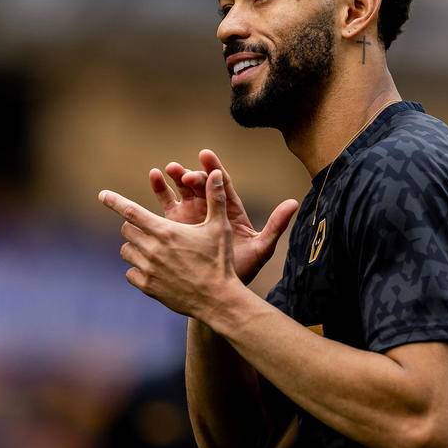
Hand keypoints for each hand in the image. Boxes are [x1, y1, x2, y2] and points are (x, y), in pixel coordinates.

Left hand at [99, 170, 240, 318]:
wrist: (217, 299)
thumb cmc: (219, 261)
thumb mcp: (219, 227)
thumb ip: (215, 198)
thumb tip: (216, 172)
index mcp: (166, 231)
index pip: (131, 211)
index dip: (115, 201)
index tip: (102, 195)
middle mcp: (152, 249)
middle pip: (127, 230)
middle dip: (133, 226)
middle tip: (148, 229)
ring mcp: (148, 269)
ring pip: (126, 251)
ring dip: (134, 247)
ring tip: (151, 249)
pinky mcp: (148, 287)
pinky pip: (130, 273)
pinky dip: (137, 270)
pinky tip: (153, 270)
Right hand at [148, 149, 297, 284]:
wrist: (218, 292)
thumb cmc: (242, 270)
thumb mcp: (261, 248)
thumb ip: (276, 225)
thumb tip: (294, 203)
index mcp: (230, 210)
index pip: (222, 184)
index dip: (214, 169)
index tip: (205, 155)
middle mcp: (210, 209)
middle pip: (200, 185)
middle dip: (191, 176)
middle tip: (184, 174)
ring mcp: (192, 216)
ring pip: (182, 192)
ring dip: (173, 179)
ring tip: (166, 170)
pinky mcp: (175, 226)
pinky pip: (166, 206)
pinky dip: (160, 192)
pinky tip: (153, 179)